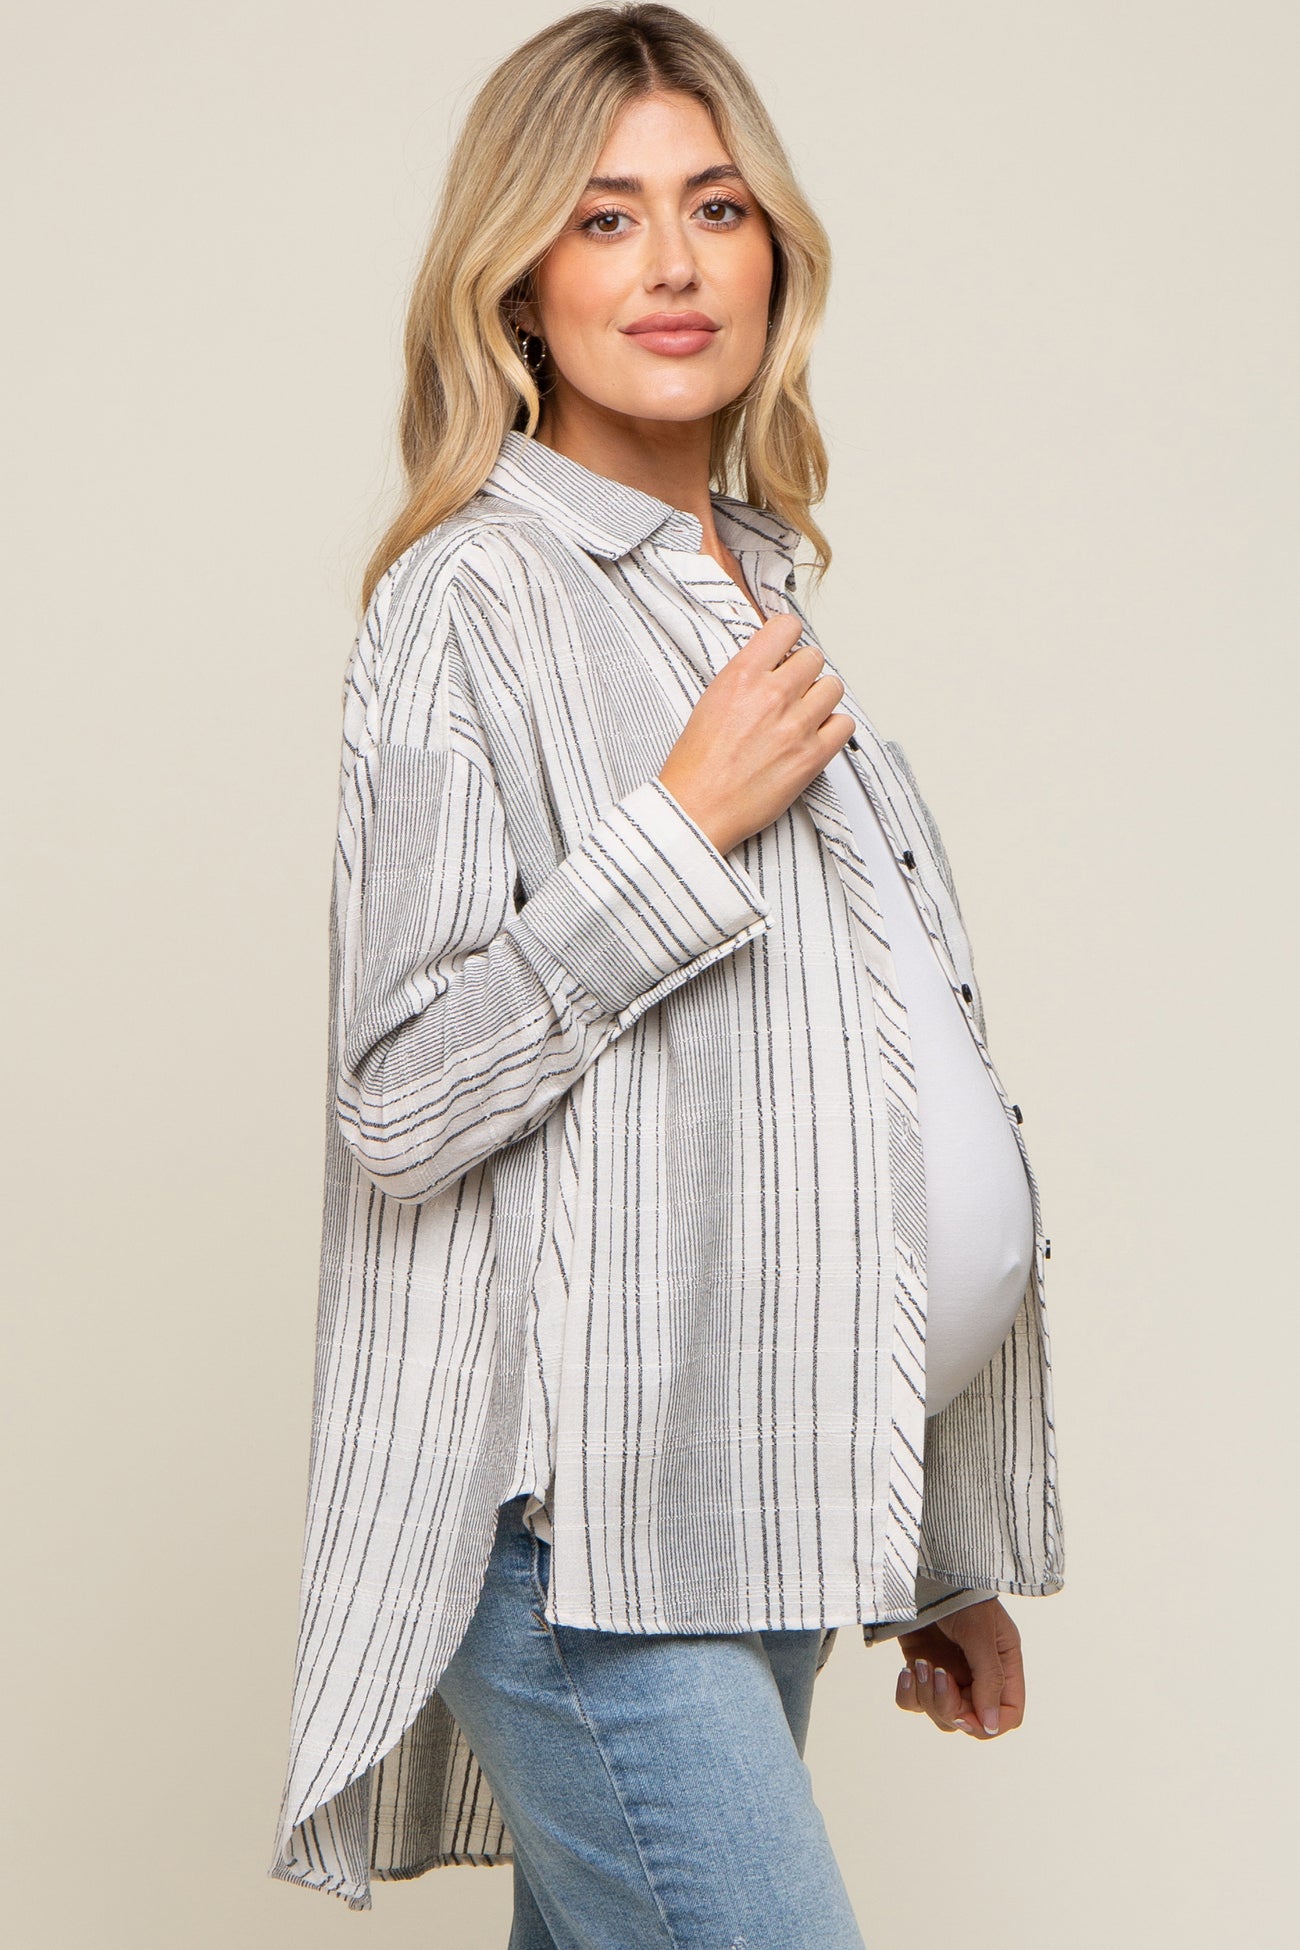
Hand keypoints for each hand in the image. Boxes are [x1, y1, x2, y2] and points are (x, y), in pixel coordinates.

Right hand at [656, 610, 855, 855]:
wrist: (698, 808)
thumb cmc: (697, 765)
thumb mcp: (710, 701)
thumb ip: (746, 677)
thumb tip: (772, 664)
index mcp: (742, 676)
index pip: (785, 628)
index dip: (788, 638)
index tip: (786, 649)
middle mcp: (772, 695)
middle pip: (813, 657)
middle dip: (803, 671)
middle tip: (791, 690)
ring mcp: (796, 725)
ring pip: (833, 687)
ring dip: (820, 698)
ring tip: (803, 714)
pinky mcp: (813, 756)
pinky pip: (844, 724)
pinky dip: (833, 728)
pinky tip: (815, 735)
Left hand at [894, 1599, 1024, 1740]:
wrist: (920, 1572)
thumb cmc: (958, 1594)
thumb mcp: (979, 1633)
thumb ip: (989, 1677)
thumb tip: (991, 1724)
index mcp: (1002, 1665)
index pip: (1008, 1714)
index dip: (989, 1723)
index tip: (966, 1713)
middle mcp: (977, 1675)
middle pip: (971, 1719)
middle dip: (951, 1707)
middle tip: (939, 1675)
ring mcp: (948, 1674)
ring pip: (941, 1715)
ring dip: (928, 1696)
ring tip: (923, 1664)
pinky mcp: (921, 1669)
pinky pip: (913, 1703)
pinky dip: (908, 1694)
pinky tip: (907, 1670)